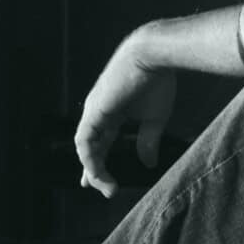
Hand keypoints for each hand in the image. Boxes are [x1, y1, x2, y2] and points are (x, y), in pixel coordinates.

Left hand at [74, 29, 178, 197]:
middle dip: (92, 168)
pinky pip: (84, 142)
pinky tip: (98, 173)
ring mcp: (94, 110)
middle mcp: (99, 110)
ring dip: (93, 169)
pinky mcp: (93, 111)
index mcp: (114, 110)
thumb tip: (148, 164)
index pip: (102, 139)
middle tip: (92, 187)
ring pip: (85, 147)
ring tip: (106, 187)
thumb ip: (148, 140)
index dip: (102, 159)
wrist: (155, 55)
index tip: (105, 179)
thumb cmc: (158, 80)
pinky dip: (90, 160)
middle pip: (90, 145)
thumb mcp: (155, 118)